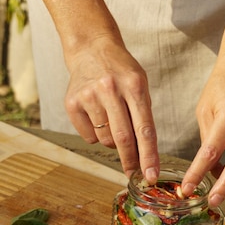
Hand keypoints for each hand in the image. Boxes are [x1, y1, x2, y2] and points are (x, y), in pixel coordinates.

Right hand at [64, 33, 158, 182]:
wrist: (91, 49)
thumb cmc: (121, 72)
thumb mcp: (140, 85)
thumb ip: (143, 116)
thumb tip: (144, 156)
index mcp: (134, 85)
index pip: (144, 128)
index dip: (149, 156)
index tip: (151, 176)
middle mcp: (110, 89)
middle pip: (123, 138)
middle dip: (131, 161)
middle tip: (135, 174)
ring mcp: (89, 95)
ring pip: (105, 139)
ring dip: (113, 142)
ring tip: (112, 122)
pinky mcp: (72, 103)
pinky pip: (88, 136)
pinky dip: (96, 135)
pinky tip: (97, 117)